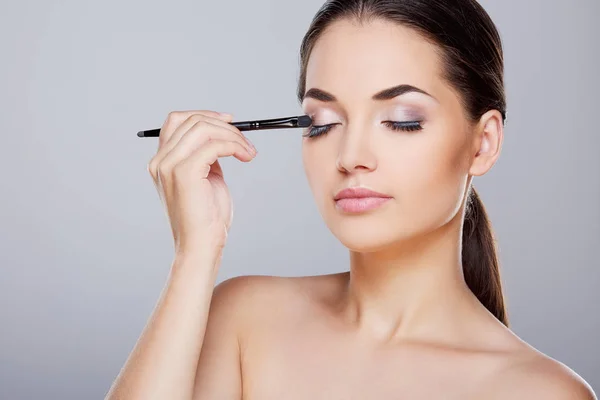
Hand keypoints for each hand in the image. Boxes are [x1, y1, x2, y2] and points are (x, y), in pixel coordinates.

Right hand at [147, 110, 256, 254]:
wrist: (201, 246)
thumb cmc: (206, 218)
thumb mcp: (205, 179)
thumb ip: (206, 157)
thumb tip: (224, 135)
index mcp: (161, 161)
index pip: (176, 121)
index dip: (204, 115)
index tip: (229, 121)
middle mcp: (160, 161)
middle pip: (191, 120)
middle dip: (224, 126)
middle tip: (245, 140)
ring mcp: (169, 166)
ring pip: (203, 128)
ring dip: (232, 136)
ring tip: (248, 152)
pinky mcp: (184, 172)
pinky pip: (214, 145)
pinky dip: (234, 146)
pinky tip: (246, 157)